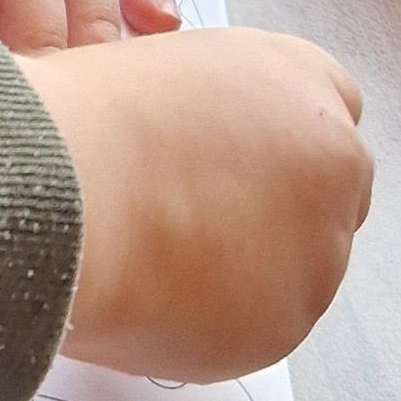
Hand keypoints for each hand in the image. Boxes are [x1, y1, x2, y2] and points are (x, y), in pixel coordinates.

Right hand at [23, 27, 370, 382]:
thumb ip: (206, 112)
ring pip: (295, 269)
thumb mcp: (159, 74)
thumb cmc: (86, 124)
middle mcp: (333, 159)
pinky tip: (153, 296)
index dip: (275, 144)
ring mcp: (320, 248)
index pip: (326, 110)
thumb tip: (196, 152)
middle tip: (197, 223)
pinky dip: (216, 322)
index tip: (236, 166)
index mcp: (299, 78)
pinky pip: (257, 326)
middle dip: (274, 212)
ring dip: (246, 272)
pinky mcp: (287, 322)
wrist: (67, 193)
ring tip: (154, 260)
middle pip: (325, 194)